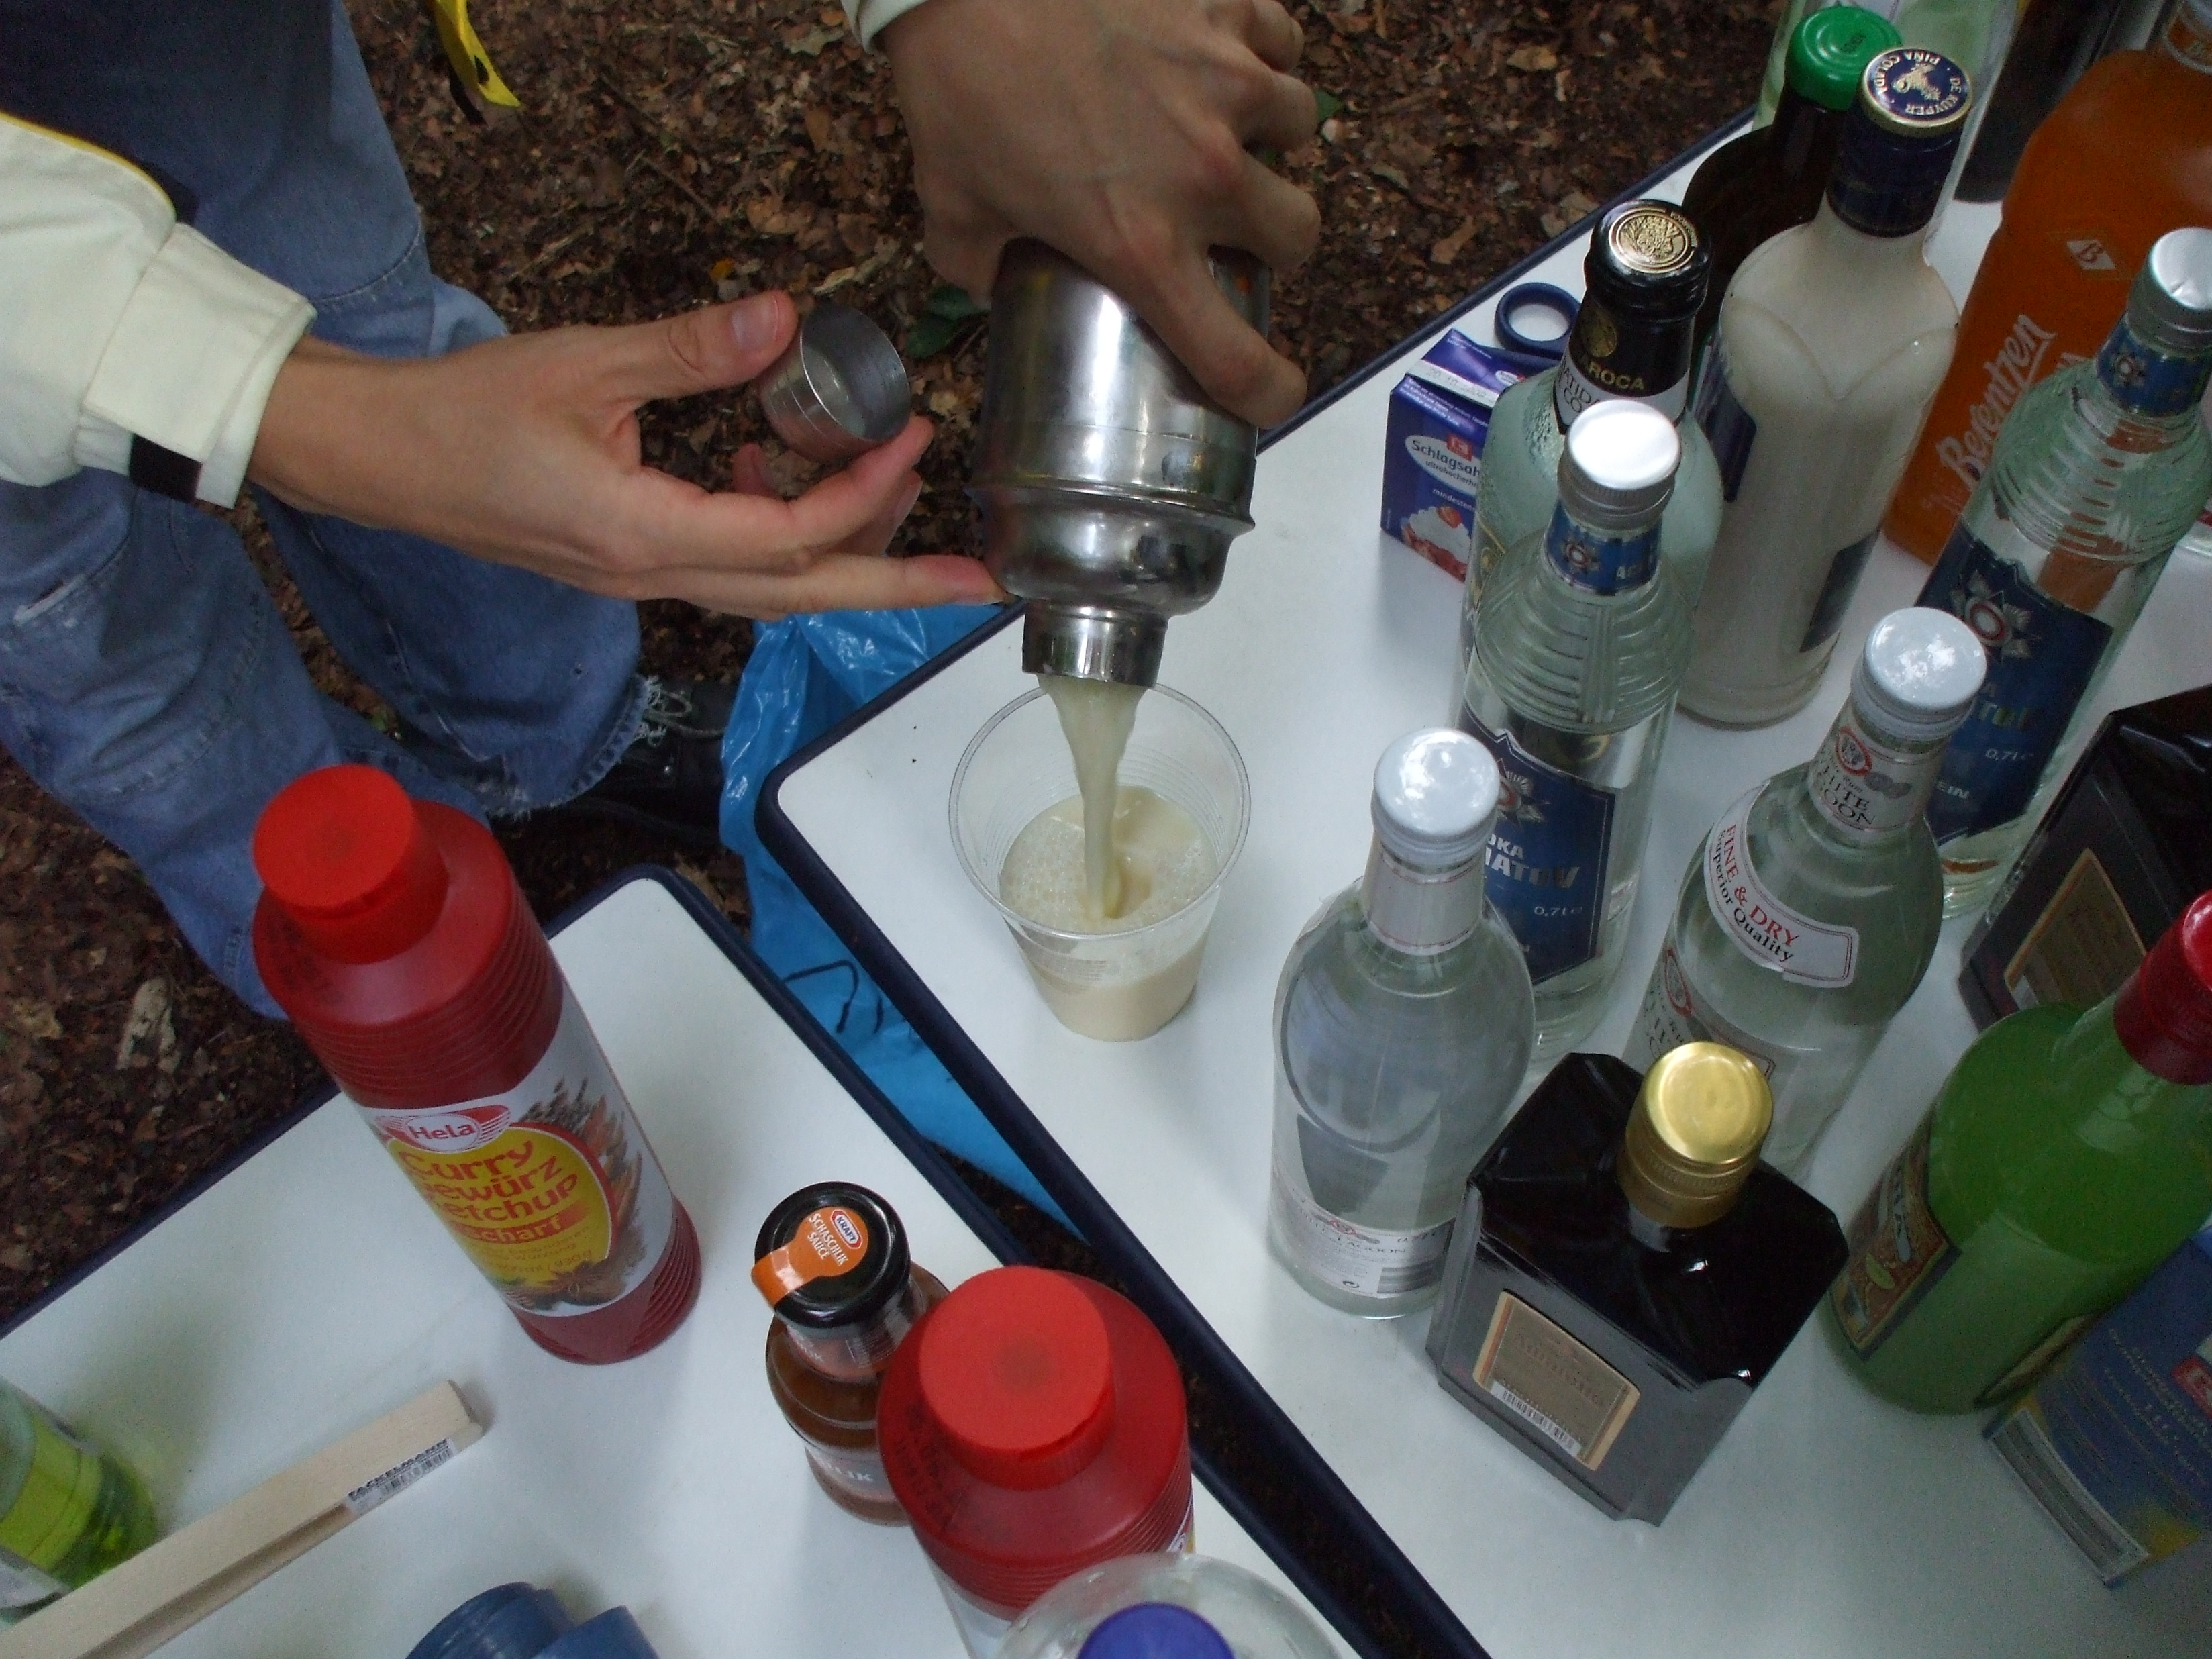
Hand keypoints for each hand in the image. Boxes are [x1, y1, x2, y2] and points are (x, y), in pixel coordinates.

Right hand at [248, 290, 1003, 618]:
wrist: (375, 459)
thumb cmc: (461, 414)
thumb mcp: (584, 362)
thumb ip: (692, 349)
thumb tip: (784, 318)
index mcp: (639, 534)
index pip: (786, 537)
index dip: (861, 496)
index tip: (912, 445)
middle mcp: (648, 576)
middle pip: (801, 597)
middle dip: (897, 586)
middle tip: (980, 580)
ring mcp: (637, 582)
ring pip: (769, 592)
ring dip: (840, 556)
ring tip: (891, 495)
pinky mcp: (626, 566)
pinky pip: (726, 571)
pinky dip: (775, 536)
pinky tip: (775, 472)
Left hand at [883, 0, 1319, 426]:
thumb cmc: (957, 83)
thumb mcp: (952, 205)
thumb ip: (982, 265)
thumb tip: (993, 282)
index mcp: (1139, 244)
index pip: (1235, 358)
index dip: (1266, 392)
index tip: (1269, 392)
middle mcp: (1202, 174)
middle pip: (1298, 235)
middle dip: (1273, 236)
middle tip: (1233, 221)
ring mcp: (1227, 86)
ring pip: (1301, 129)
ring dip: (1271, 135)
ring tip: (1222, 123)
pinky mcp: (1230, 9)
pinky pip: (1283, 42)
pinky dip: (1260, 51)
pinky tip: (1216, 55)